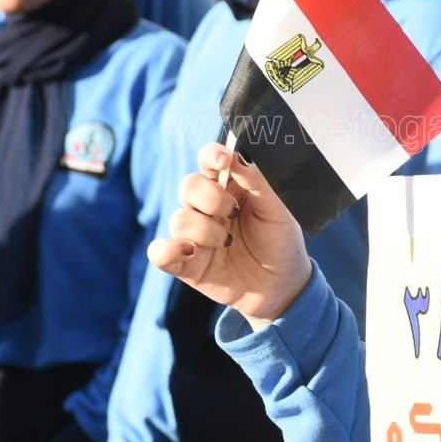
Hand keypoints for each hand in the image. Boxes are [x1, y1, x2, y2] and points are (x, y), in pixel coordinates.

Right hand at [147, 143, 312, 328]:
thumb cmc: (280, 242)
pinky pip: (159, 252)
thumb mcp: (279, 210)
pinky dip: (169, 250)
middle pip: (188, 186)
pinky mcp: (185, 263)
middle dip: (211, 198)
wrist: (281, 286)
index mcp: (230, 188)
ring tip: (228, 243)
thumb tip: (237, 158)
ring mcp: (194, 235)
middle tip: (235, 214)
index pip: (209, 160)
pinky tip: (192, 252)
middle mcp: (207, 208)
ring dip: (206, 231)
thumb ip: (259, 182)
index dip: (211, 155)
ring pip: (178, 219)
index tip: (224, 161)